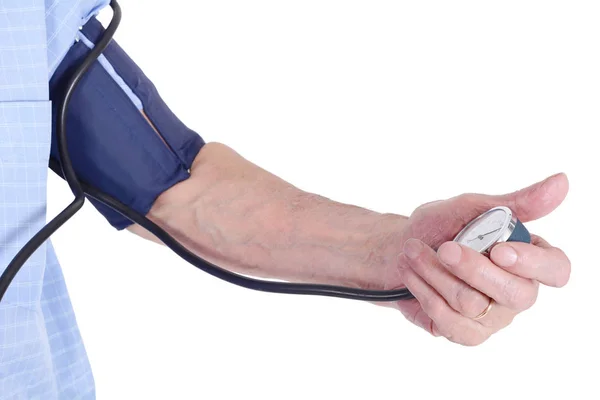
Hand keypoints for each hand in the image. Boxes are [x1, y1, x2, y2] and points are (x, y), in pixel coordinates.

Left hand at [382, 173, 569, 345]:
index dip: (532, 263)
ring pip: (472, 304)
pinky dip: (424, 291)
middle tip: (443, 247)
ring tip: (414, 251)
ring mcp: (492, 317)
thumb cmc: (436, 228)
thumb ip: (515, 202)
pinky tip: (412, 273)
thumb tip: (561, 182)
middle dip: (472, 268)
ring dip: (434, 273)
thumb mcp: (470, 208)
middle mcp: (516, 290)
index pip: (555, 269)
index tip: (498, 250)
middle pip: (515, 293)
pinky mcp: (466, 333)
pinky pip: (450, 321)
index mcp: (527, 257)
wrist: (395, 250)